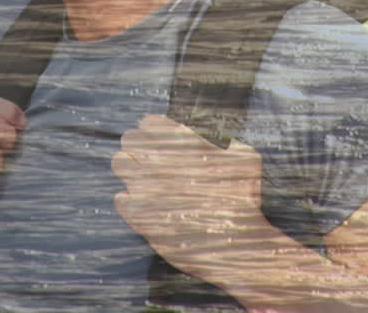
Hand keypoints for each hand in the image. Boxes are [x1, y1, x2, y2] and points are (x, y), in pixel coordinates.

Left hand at [112, 114, 270, 275]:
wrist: (234, 244)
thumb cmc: (244, 201)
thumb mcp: (248, 161)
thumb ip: (230, 144)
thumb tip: (224, 142)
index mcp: (182, 145)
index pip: (150, 123)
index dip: (154, 129)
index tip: (159, 138)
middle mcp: (159, 162)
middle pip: (129, 139)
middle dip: (138, 145)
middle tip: (149, 157)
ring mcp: (146, 188)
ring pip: (119, 164)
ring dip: (131, 169)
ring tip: (145, 179)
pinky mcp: (139, 214)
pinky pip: (121, 198)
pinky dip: (131, 200)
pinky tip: (146, 205)